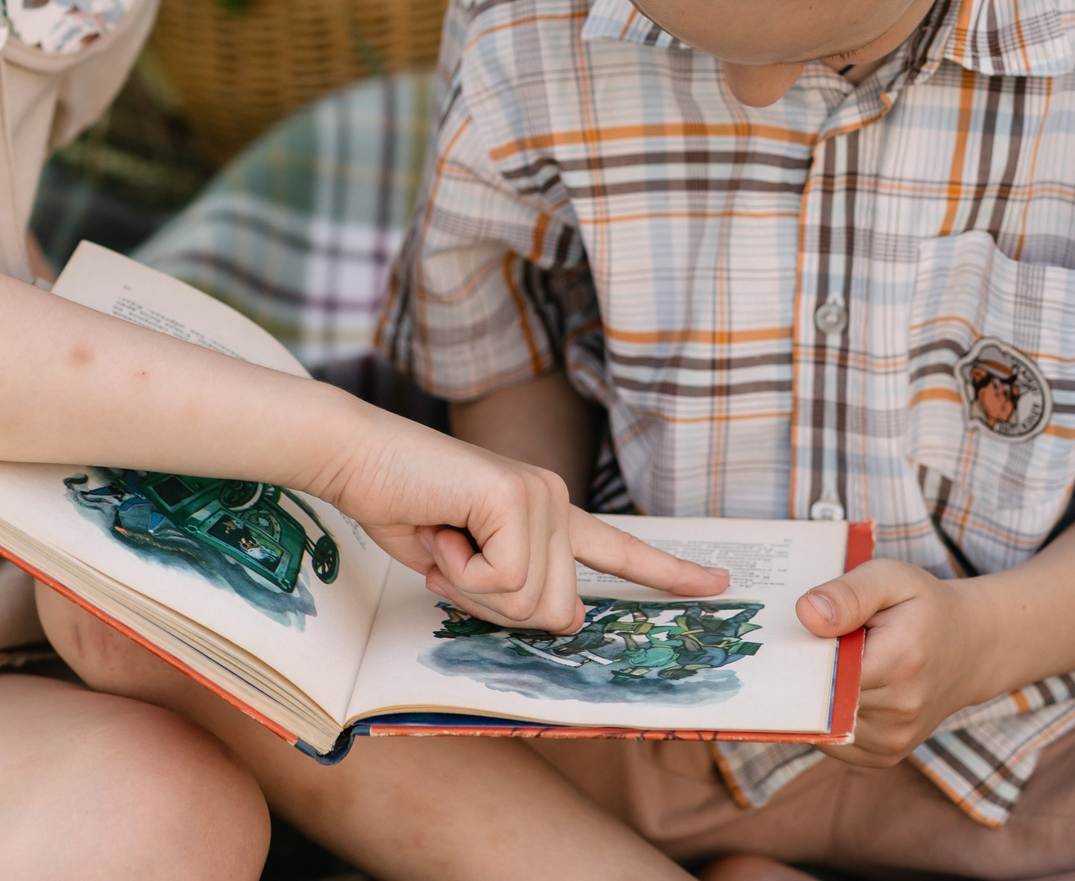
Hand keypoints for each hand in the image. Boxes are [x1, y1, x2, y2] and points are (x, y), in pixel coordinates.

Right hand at [311, 407, 727, 631]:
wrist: (357, 459)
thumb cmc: (401, 509)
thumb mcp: (464, 569)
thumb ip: (510, 590)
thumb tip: (556, 616)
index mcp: (549, 517)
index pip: (619, 552)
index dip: (667, 574)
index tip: (717, 585)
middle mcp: (557, 502)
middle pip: (558, 614)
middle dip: (495, 608)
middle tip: (453, 560)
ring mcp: (543, 495)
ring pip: (532, 603)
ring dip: (472, 589)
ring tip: (445, 537)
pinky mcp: (519, 494)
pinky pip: (504, 578)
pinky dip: (460, 570)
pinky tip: (441, 526)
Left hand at [797, 558, 996, 765]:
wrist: (971, 648)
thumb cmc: (923, 607)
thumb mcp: (891, 579)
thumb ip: (848, 594)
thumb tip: (806, 614)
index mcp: (900, 661)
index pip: (824, 671)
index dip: (803, 654)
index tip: (797, 636)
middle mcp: (900, 710)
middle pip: (820, 698)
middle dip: (809, 673)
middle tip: (820, 645)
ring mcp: (894, 739)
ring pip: (824, 721)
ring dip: (820, 696)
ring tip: (843, 664)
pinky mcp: (885, 755)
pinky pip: (834, 740)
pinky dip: (830, 716)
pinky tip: (847, 689)